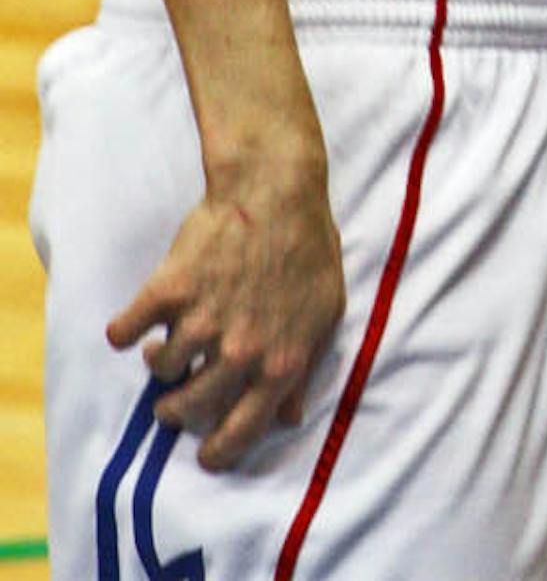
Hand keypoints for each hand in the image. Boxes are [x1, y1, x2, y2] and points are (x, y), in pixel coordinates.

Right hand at [107, 161, 343, 470]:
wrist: (275, 187)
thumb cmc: (308, 247)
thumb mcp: (325, 313)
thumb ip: (304, 369)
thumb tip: (289, 418)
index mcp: (280, 363)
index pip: (240, 434)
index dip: (218, 453)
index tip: (204, 456)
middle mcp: (239, 352)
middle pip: (189, 409)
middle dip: (178, 409)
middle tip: (175, 398)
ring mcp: (201, 321)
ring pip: (160, 370)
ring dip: (160, 361)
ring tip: (166, 344)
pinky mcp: (169, 290)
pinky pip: (126, 330)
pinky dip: (124, 329)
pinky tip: (132, 324)